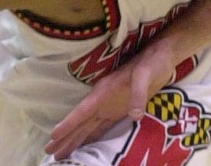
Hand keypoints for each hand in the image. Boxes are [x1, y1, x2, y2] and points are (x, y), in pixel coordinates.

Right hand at [44, 44, 175, 158]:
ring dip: (75, 139)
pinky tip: (84, 145)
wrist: (161, 57)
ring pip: (88, 126)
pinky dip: (91, 137)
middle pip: (80, 123)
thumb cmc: (152, 63)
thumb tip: (135, 116)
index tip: (53, 136)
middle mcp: (102, 101)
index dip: (68, 124)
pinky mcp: (119, 110)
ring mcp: (109, 106)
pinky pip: (101, 127)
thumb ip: (138, 94)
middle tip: (50, 152)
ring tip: (61, 153)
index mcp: (103, 92)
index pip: (82, 111)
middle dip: (65, 137)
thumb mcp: (145, 75)